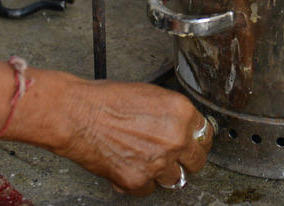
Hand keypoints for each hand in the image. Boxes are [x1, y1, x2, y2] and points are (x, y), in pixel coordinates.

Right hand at [54, 79, 212, 195]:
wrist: (78, 115)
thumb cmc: (106, 100)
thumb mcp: (150, 94)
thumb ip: (171, 114)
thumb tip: (180, 126)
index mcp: (181, 112)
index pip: (205, 134)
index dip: (196, 140)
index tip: (191, 144)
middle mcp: (175, 138)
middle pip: (196, 161)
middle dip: (185, 160)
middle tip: (171, 156)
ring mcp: (158, 162)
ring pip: (174, 179)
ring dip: (161, 172)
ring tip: (144, 159)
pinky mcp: (138, 180)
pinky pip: (148, 189)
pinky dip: (139, 182)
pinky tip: (128, 166)